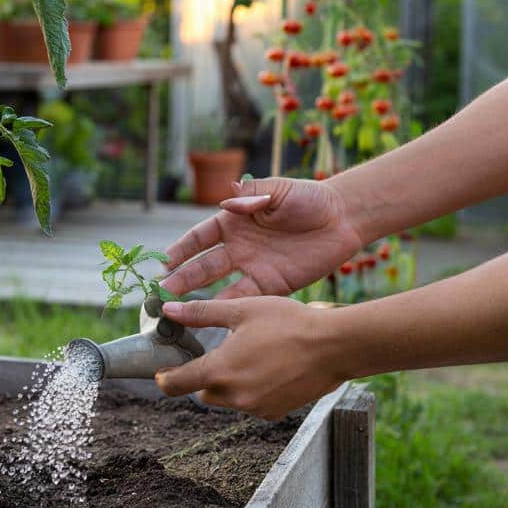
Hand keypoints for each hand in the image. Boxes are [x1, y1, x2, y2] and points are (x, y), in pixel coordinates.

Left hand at [154, 298, 346, 419]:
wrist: (335, 347)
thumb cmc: (289, 323)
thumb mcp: (241, 310)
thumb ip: (200, 313)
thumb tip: (169, 309)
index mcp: (220, 371)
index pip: (176, 384)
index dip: (164, 378)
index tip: (161, 371)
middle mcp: (235, 396)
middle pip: (203, 392)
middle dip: (203, 376)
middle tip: (215, 353)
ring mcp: (256, 408)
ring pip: (228, 399)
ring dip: (229, 383)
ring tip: (248, 355)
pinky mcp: (275, 413)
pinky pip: (251, 403)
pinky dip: (251, 389)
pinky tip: (267, 367)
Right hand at [163, 177, 363, 298]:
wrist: (344, 218)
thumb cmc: (310, 198)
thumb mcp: (279, 190)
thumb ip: (253, 195)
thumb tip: (227, 200)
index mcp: (235, 221)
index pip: (200, 237)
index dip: (181, 249)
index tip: (164, 262)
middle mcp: (239, 247)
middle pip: (204, 265)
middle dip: (182, 279)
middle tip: (162, 293)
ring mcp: (254, 267)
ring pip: (220, 286)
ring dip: (199, 298)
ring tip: (177, 310)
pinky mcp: (274, 285)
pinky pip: (248, 298)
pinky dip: (231, 308)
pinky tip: (214, 318)